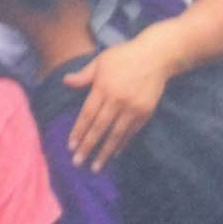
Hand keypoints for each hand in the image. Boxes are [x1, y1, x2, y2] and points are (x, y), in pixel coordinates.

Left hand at [68, 29, 183, 167]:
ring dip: (105, 152)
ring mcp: (133, 107)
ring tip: (96, 167)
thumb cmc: (125, 56)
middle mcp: (117, 99)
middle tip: (78, 163)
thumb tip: (65, 81)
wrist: (157, 56)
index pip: (87, 115)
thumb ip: (84, 75)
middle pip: (99, 128)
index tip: (70, 146)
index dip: (78, 132)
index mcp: (103, 87)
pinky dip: (122, 143)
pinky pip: (131, 132)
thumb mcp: (101, 61)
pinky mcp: (146, 112)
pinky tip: (114, 153)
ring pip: (116, 134)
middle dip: (88, 147)